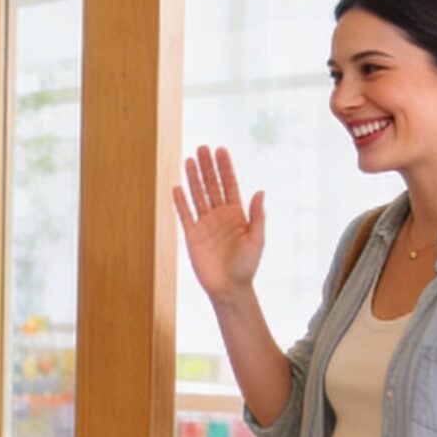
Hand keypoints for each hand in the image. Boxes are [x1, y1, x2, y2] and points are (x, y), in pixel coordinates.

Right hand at [173, 147, 265, 304]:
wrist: (229, 288)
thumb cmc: (247, 266)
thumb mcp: (257, 240)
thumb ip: (257, 216)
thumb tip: (260, 192)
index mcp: (237, 214)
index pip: (230, 185)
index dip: (225, 168)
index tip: (221, 151)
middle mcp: (220, 216)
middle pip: (212, 185)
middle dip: (207, 167)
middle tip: (202, 148)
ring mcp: (205, 224)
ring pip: (198, 196)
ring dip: (193, 178)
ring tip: (189, 160)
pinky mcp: (192, 236)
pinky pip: (185, 215)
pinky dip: (181, 202)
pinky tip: (177, 187)